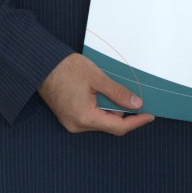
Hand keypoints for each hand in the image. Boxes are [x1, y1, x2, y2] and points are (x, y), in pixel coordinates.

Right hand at [37, 53, 154, 135]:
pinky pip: (91, 116)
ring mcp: (71, 122)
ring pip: (100, 120)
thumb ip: (118, 93)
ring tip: (121, 95)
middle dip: (125, 114)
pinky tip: (106, 96)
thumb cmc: (67, 69)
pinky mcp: (68, 116)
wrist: (42, 65)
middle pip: (109, 125)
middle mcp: (77, 125)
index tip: (150, 116)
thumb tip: (136, 104)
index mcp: (84, 118)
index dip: (136, 122)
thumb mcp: (98, 78)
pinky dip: (101, 108)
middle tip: (139, 101)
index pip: (118, 127)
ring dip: (113, 110)